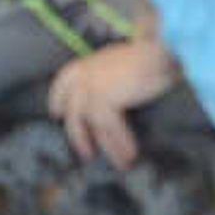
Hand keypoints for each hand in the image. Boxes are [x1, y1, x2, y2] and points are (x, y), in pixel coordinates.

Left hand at [47, 37, 178, 168]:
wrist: (159, 51)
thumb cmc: (149, 56)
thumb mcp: (122, 65)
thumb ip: (112, 79)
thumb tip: (114, 99)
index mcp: (87, 63)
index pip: (63, 81)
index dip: (57, 98)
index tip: (55, 114)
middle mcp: (84, 74)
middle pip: (74, 112)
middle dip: (79, 136)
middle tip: (88, 155)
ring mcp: (90, 86)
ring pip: (95, 125)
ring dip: (110, 147)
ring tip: (122, 163)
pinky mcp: (102, 98)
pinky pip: (109, 128)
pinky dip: (121, 143)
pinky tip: (131, 154)